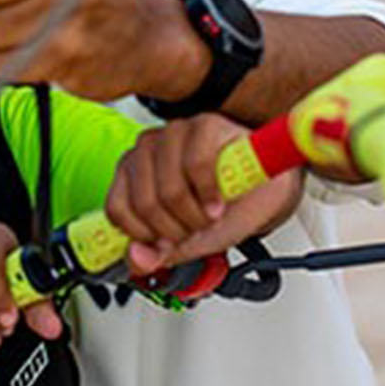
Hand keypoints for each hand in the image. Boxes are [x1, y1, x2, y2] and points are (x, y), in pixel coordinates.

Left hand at [104, 114, 301, 273]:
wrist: (266, 194)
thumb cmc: (224, 210)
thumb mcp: (188, 241)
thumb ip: (158, 253)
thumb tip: (136, 260)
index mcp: (131, 175)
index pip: (117, 209)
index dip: (146, 235)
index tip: (168, 241)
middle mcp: (147, 151)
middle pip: (145, 203)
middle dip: (176, 230)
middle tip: (195, 228)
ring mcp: (173, 135)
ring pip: (169, 189)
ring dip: (195, 215)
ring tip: (209, 215)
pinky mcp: (203, 125)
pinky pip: (196, 165)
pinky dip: (210, 193)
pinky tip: (218, 202)